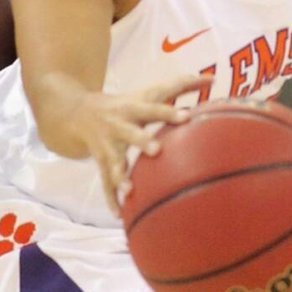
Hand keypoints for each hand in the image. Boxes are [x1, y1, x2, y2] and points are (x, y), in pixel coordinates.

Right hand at [67, 79, 201, 214]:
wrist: (79, 111)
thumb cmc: (127, 102)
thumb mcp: (148, 91)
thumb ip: (180, 85)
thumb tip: (212, 77)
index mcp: (134, 108)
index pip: (153, 108)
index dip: (169, 112)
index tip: (186, 116)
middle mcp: (119, 126)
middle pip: (131, 134)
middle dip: (142, 141)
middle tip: (157, 150)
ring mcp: (107, 145)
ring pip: (113, 162)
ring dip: (121, 176)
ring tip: (130, 191)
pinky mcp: (100, 162)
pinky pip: (105, 182)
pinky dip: (111, 199)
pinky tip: (119, 215)